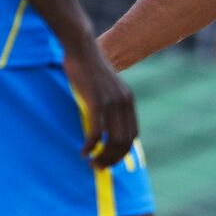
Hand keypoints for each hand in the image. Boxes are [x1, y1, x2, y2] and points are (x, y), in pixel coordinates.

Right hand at [63, 44, 138, 167]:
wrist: (82, 48)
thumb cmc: (89, 68)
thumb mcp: (106, 87)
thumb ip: (110, 104)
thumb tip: (105, 127)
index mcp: (129, 100)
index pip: (133, 135)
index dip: (123, 153)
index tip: (110, 161)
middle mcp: (124, 102)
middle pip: (124, 141)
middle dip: (112, 159)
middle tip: (98, 167)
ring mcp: (111, 101)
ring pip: (111, 140)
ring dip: (102, 156)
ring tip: (91, 163)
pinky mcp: (96, 101)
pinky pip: (95, 131)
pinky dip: (90, 145)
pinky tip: (83, 151)